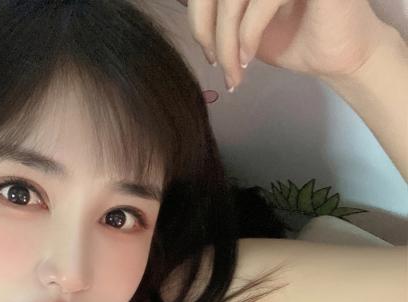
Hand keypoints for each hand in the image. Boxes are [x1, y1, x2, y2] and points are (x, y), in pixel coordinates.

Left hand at [183, 0, 392, 91]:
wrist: (339, 58)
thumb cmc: (295, 40)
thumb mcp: (244, 26)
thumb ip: (220, 14)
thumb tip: (186, 10)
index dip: (199, 19)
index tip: (209, 53)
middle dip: (208, 31)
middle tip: (217, 65)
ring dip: (227, 41)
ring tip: (234, 70)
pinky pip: (262, 1)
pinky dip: (248, 34)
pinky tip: (249, 57)